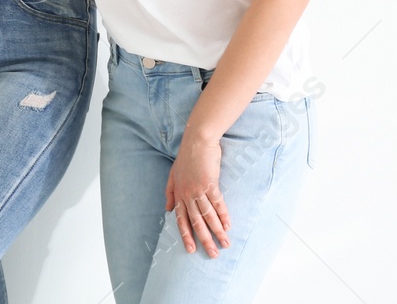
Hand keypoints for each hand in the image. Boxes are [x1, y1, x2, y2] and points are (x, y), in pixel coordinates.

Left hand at [165, 133, 231, 257]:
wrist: (197, 140)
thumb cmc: (187, 156)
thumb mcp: (173, 174)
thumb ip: (170, 192)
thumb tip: (168, 209)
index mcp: (178, 193)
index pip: (181, 219)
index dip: (186, 235)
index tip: (190, 250)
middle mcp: (187, 194)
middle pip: (196, 222)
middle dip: (204, 240)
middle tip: (212, 255)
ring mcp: (198, 190)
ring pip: (208, 216)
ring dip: (217, 232)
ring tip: (224, 244)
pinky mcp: (210, 184)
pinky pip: (218, 204)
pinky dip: (223, 216)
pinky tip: (228, 226)